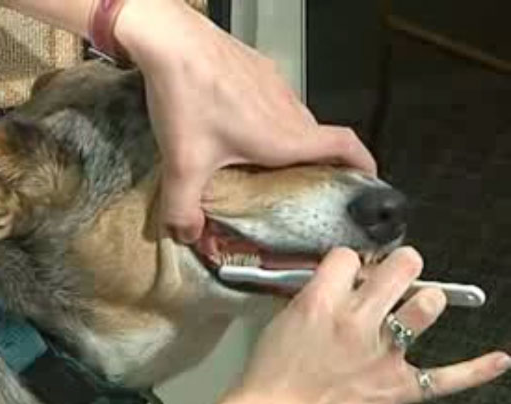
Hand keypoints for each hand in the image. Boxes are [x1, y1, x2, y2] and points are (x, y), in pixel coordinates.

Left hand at [115, 0, 375, 242]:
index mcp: (284, 136)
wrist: (170, 38)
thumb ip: (183, 208)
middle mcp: (287, 108)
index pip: (344, 145)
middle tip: (300, 183)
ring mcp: (274, 83)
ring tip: (262, 158)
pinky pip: (274, 98)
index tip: (366, 178)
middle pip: (318, 138)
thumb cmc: (187, 94)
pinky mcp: (256, 68)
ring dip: (289, 139)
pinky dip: (267, 116)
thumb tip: (187, 233)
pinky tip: (234, 124)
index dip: (363, 163)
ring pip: (295, 118)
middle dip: (317, 162)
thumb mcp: (183, 164)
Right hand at [186, 247, 509, 403]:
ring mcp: (382, 354)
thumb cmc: (270, 381)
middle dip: (401, 264)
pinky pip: (448, 378)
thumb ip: (310, 300)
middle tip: (399, 269)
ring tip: (420, 302)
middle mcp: (356, 322)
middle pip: (399, 267)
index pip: (348, 256)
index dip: (350, 261)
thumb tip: (330, 288)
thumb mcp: (280, 325)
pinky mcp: (398, 387)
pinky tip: (495, 360)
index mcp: (321, 303)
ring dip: (426, 300)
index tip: (351, 269)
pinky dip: (476, 369)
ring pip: (427, 306)